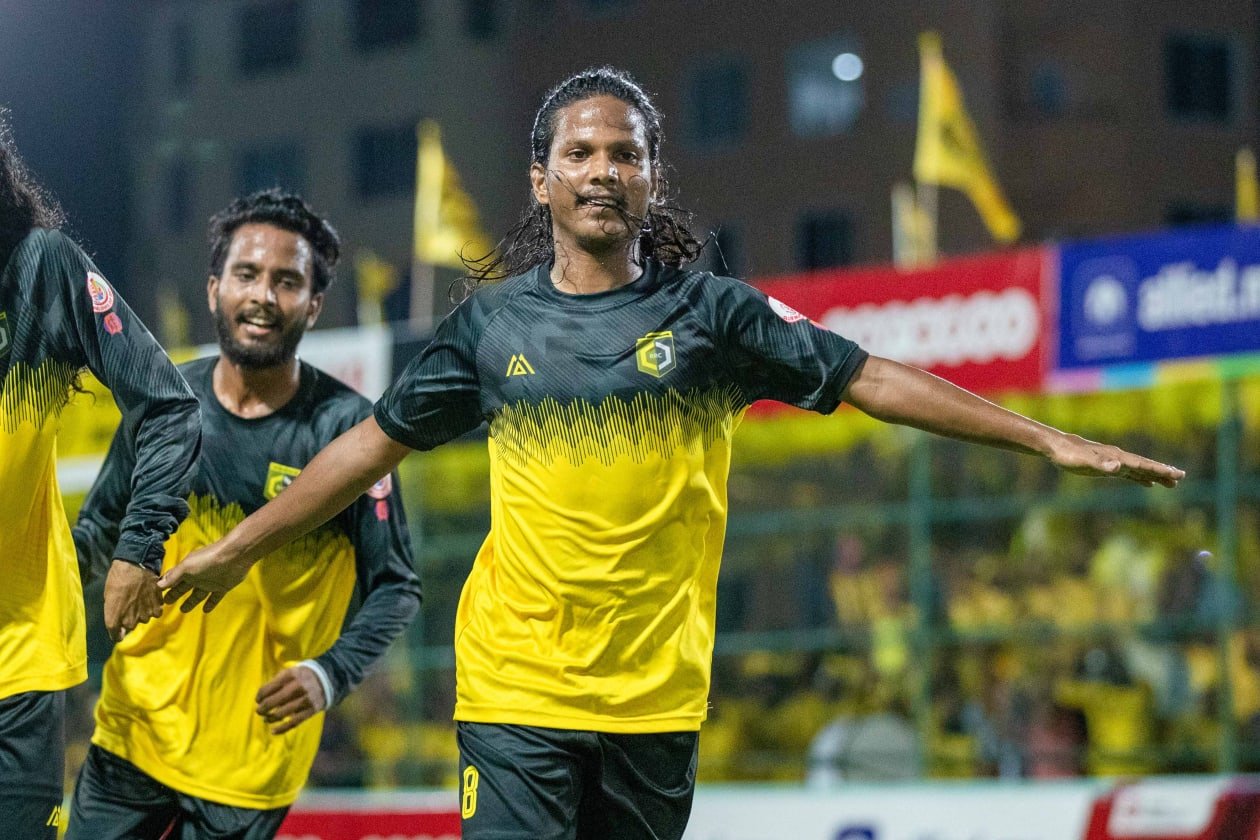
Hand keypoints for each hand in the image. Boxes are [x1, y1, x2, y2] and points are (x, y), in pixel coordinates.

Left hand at [103, 560, 162, 642]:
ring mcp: (145, 613)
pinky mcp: (157, 606)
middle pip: (130, 626)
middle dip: (129, 619)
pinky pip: (155, 613)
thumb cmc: (118, 578)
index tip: (118, 632)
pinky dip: (153, 607)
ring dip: (142, 613)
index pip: (116, 636)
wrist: (135, 564)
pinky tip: (149, 598)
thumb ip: (112, 611)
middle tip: (129, 605)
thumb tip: (117, 618)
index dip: (117, 635)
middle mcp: (130, 620)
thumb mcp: (108, 596)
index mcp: (114, 618)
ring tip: (140, 599)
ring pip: (144, 619)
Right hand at [158, 542, 250, 613]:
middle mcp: (197, 576)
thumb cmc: (208, 559)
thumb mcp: (187, 567)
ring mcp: (210, 582)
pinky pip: (215, 598)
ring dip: (190, 602)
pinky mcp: (222, 587)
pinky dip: (210, 604)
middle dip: (175, 594)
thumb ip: (174, 576)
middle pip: (183, 588)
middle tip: (166, 603)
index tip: (156, 596)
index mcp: (187, 570)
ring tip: (183, 610)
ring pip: (197, 595)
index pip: (172, 579)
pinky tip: (205, 610)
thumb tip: (158, 585)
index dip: (164, 587)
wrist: (235, 556)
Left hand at [257, 665, 326, 734]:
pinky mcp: (311, 710)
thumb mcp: (291, 672)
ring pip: (282, 713)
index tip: (258, 700)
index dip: (260, 696)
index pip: (269, 688)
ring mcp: (305, 699)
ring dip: (270, 718)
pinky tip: (273, 731)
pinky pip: (293, 722)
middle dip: (263, 708)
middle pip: (274, 701)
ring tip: (266, 719)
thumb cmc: (302, 676)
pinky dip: (282, 728)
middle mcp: (298, 687)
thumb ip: (276, 681)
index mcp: (291, 675)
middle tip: (259, 711)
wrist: (326, 679)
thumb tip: (260, 697)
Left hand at [1048, 433, 1184, 487]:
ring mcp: (1114, 462)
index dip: (1160, 470)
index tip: (1177, 474)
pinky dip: (1141, 478)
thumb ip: (1102, 464)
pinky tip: (1147, 483)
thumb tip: (1119, 467)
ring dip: (1155, 476)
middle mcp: (1118, 458)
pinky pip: (1129, 473)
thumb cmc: (1069, 455)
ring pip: (1140, 470)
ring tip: (1171, 482)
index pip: (1143, 464)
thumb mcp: (1084, 462)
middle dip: (1163, 472)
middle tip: (1182, 476)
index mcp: (1117, 457)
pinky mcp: (1106, 466)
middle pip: (1145, 466)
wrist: (1056, 447)